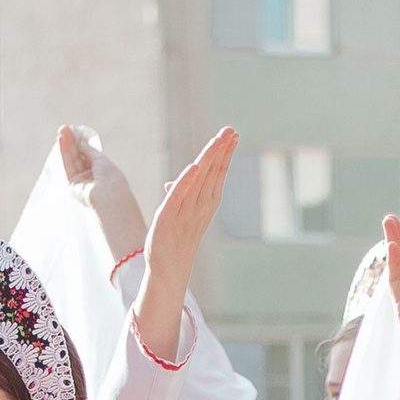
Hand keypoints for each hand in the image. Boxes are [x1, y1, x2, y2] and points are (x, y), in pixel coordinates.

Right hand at [60, 124, 149, 265]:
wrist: (109, 199)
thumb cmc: (111, 179)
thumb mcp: (101, 160)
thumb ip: (89, 150)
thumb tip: (81, 140)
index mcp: (103, 171)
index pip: (89, 154)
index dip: (82, 142)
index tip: (75, 130)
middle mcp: (92, 176)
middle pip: (79, 156)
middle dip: (72, 142)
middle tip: (65, 128)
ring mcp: (82, 181)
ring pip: (73, 160)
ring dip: (67, 145)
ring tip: (61, 131)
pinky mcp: (73, 186)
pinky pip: (68, 167)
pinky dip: (65, 153)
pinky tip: (61, 141)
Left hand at [135, 128, 235, 364]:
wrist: (168, 269)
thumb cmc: (175, 239)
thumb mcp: (180, 210)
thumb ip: (183, 192)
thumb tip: (181, 180)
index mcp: (206, 202)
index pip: (216, 172)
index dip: (224, 153)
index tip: (231, 133)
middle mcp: (200, 205)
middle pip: (212, 173)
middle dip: (221, 151)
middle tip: (231, 130)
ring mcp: (186, 212)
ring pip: (200, 180)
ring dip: (209, 159)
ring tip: (218, 140)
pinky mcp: (169, 218)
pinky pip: (179, 198)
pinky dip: (186, 183)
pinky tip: (194, 167)